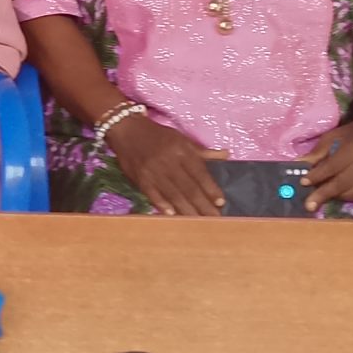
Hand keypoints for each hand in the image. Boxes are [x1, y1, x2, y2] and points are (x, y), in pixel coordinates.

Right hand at [108, 115, 225, 217]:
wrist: (126, 129)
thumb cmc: (157, 135)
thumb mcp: (182, 139)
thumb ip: (203, 152)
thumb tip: (226, 155)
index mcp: (182, 150)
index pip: (200, 173)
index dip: (211, 188)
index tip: (221, 202)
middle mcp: (169, 161)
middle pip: (189, 187)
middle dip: (203, 205)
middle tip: (215, 219)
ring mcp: (153, 171)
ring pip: (173, 194)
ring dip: (187, 210)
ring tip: (199, 223)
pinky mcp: (140, 178)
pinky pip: (153, 194)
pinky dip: (162, 205)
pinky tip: (172, 215)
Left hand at [301, 115, 352, 208]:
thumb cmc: (350, 136)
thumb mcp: (331, 138)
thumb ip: (316, 153)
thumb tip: (298, 165)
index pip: (333, 165)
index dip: (318, 175)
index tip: (303, 182)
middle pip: (343, 183)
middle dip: (323, 194)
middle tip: (309, 205)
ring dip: (335, 196)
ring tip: (323, 196)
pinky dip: (349, 197)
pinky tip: (340, 193)